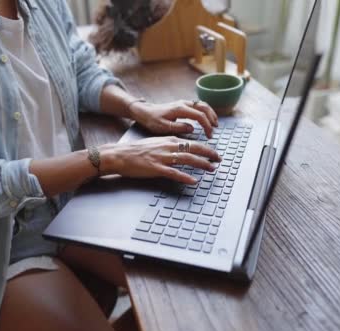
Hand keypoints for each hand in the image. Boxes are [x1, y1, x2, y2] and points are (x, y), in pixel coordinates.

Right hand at [99, 136, 220, 183]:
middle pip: (193, 148)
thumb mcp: (156, 143)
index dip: (206, 148)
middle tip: (219, 159)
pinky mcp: (156, 168)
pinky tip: (193, 181)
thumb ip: (170, 145)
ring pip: (187, 159)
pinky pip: (174, 173)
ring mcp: (162, 157)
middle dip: (209, 154)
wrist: (120, 155)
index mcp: (169, 140)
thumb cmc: (137, 151)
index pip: (192, 143)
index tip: (215, 154)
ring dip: (201, 164)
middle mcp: (168, 146)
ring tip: (211, 168)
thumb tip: (183, 149)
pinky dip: (185, 177)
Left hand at [129, 100, 218, 138]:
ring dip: (211, 113)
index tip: (209, 135)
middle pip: (204, 108)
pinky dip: (206, 111)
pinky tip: (207, 118)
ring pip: (202, 105)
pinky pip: (198, 105)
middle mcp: (183, 104)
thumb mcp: (163, 127)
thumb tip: (192, 128)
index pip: (199, 116)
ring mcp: (184, 103)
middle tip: (214, 130)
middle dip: (212, 119)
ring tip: (215, 124)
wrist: (144, 112)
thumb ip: (178, 128)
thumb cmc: (152, 120)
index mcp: (180, 109)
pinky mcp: (183, 104)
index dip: (207, 126)